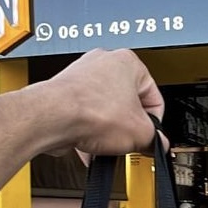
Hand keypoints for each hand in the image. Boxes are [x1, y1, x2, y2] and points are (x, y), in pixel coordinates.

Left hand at [40, 49, 164, 154]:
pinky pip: (84, 116)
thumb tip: (156, 143)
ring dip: (107, 131)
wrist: (51, 118)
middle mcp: (103, 63)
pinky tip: (90, 146)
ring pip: (104, 111)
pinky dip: (88, 131)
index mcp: (128, 61)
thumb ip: (154, 138)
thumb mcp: (139, 132)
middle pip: (126, 103)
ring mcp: (81, 76)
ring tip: (107, 145)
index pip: (153, 96)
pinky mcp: (63, 93)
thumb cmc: (89, 111)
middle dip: (127, 126)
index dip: (154, 122)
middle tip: (129, 141)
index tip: (150, 136)